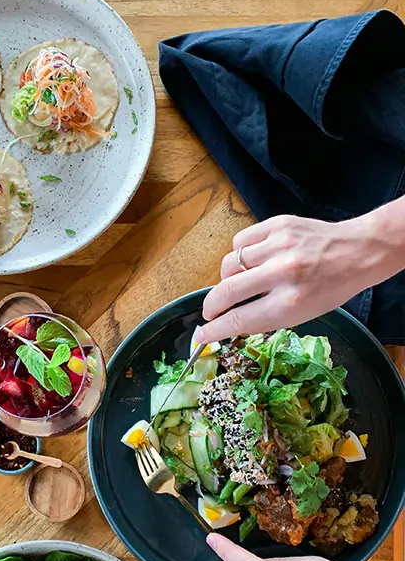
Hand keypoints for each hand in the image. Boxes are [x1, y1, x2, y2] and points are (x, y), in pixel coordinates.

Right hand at [196, 209, 400, 344]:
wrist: (358, 251)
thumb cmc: (330, 288)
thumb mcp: (301, 315)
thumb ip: (262, 318)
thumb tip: (226, 322)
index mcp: (290, 303)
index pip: (238, 320)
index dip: (214, 331)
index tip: (201, 336)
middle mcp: (283, 274)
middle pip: (225, 292)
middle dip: (212, 306)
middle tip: (211, 312)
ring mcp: (279, 246)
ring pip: (228, 264)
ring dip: (228, 277)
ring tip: (241, 280)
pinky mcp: (278, 224)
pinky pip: (240, 241)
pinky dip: (240, 253)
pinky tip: (253, 258)